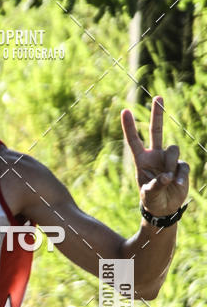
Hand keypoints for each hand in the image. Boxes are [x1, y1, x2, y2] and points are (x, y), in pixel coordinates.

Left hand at [121, 96, 189, 216]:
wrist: (165, 209)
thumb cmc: (151, 201)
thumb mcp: (149, 195)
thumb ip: (156, 185)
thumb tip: (167, 176)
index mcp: (142, 160)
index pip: (134, 141)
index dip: (129, 126)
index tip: (124, 110)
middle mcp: (155, 156)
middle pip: (156, 130)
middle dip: (157, 113)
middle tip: (158, 97)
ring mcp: (168, 159)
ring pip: (173, 149)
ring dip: (171, 164)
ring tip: (168, 180)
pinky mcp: (180, 166)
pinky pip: (182, 165)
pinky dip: (180, 176)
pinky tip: (177, 185)